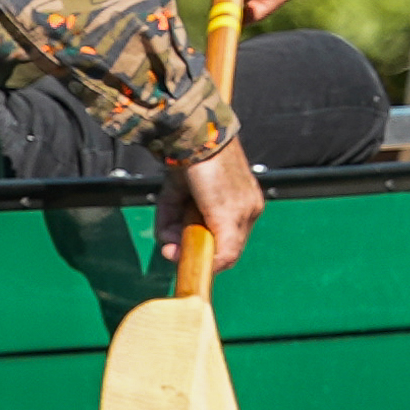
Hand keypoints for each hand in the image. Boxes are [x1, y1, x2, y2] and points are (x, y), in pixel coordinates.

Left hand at [155, 137, 265, 270]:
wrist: (194, 139)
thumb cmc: (220, 172)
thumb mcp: (231, 217)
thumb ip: (227, 249)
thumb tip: (215, 269)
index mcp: (245, 210)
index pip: (229, 247)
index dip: (211, 258)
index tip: (196, 266)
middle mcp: (222, 205)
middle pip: (202, 238)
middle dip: (187, 246)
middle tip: (176, 251)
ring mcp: (198, 198)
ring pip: (183, 229)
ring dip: (173, 237)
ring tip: (169, 238)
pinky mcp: (179, 190)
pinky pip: (169, 215)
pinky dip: (165, 224)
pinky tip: (165, 230)